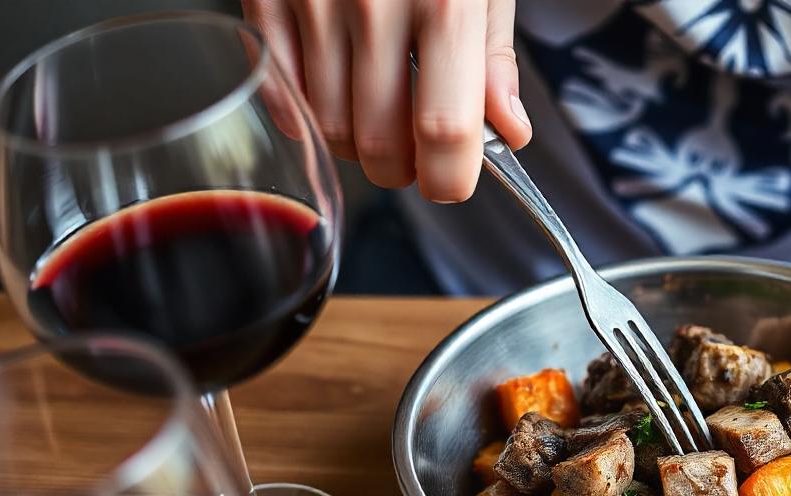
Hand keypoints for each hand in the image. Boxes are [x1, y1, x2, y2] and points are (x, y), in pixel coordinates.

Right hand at [242, 0, 530, 201]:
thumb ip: (493, 58)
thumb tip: (509, 132)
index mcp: (444, 0)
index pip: (444, 132)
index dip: (450, 179)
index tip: (453, 182)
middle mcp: (373, 4)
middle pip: (377, 145)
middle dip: (404, 169)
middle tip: (418, 149)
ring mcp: (311, 2)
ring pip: (328, 128)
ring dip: (358, 144)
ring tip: (380, 110)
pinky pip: (282, 93)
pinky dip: (310, 114)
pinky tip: (338, 91)